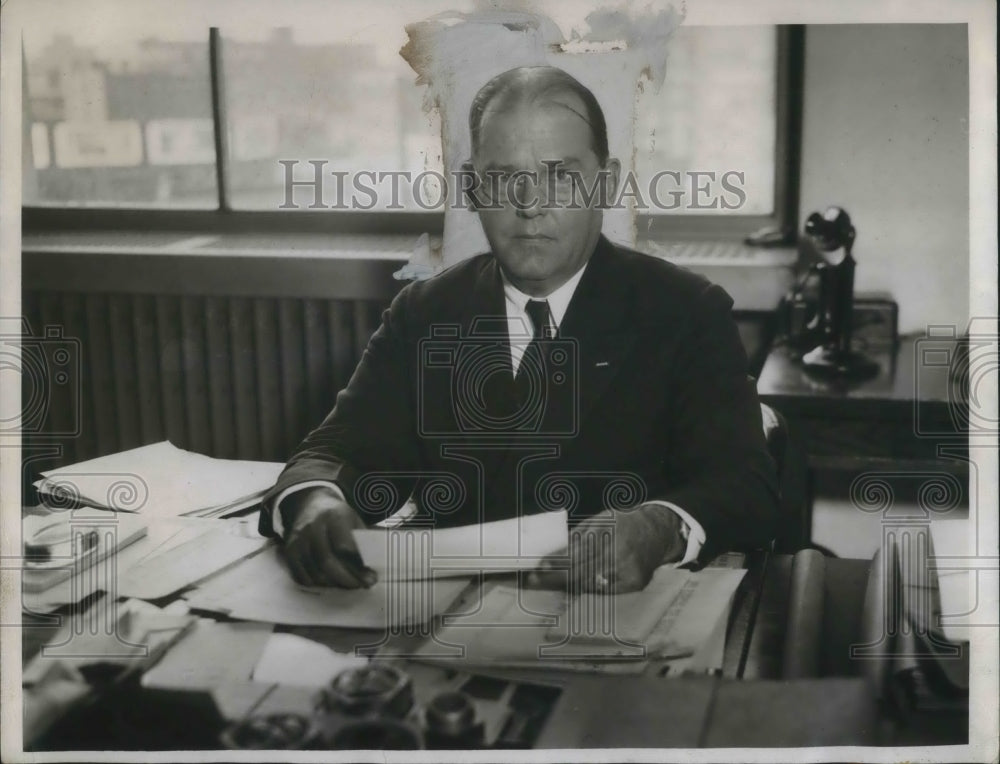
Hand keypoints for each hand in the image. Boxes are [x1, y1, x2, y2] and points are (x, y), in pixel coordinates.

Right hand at [280, 487, 376, 588]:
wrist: (311, 505)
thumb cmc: (338, 516)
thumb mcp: (354, 521)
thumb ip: (362, 543)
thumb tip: (370, 573)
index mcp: (334, 517)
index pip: (344, 546)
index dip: (357, 566)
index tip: (369, 577)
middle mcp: (312, 527)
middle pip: (326, 561)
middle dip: (345, 579)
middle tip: (358, 586)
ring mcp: (298, 540)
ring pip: (314, 572)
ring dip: (332, 584)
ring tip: (346, 584)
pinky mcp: (289, 551)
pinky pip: (301, 576)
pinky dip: (317, 584)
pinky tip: (329, 582)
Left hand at [530, 504, 685, 592]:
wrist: (655, 533)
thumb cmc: (621, 524)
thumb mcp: (598, 520)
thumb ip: (577, 537)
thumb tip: (552, 555)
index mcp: (607, 531)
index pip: (574, 552)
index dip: (554, 562)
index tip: (537, 568)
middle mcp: (618, 551)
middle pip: (579, 571)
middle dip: (554, 577)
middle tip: (535, 580)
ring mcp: (627, 570)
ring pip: (590, 583)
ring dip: (569, 584)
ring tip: (553, 582)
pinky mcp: (634, 583)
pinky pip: (605, 591)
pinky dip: (590, 588)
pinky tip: (580, 584)